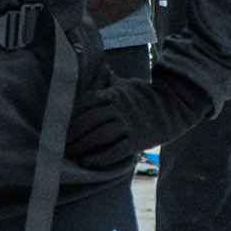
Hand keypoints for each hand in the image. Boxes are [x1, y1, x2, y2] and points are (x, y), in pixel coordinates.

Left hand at [66, 65, 212, 168]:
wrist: (174, 107)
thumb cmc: (146, 96)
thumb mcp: (127, 84)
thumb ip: (109, 80)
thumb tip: (98, 68)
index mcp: (114, 94)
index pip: (85, 104)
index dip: (69, 116)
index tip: (56, 124)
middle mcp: (120, 108)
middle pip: (89, 121)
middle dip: (71, 133)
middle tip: (56, 143)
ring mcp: (129, 124)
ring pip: (99, 136)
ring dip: (81, 146)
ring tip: (68, 153)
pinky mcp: (138, 140)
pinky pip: (115, 150)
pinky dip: (99, 158)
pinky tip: (86, 162)